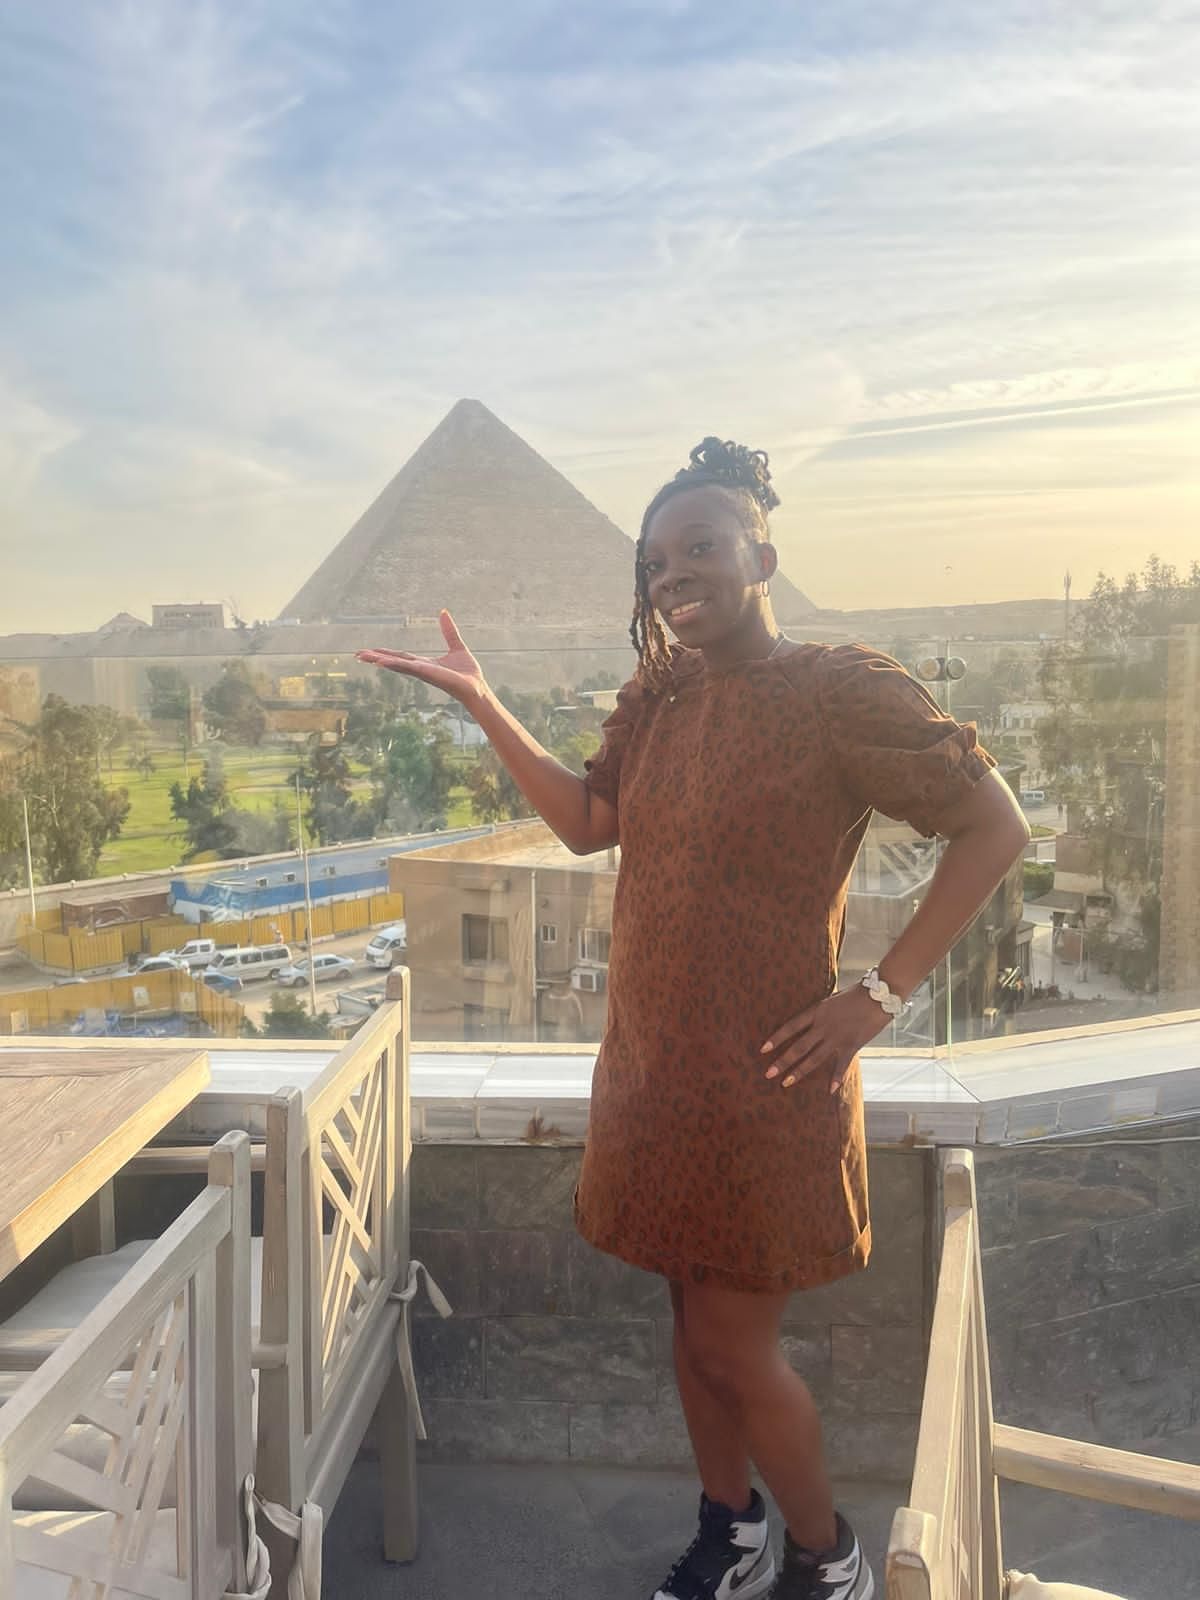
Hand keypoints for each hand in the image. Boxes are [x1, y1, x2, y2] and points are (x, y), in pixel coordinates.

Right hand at [356, 611, 485, 706]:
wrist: (477, 687)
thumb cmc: (467, 673)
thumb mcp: (456, 646)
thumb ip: (449, 631)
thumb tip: (444, 612)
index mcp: (424, 663)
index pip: (401, 656)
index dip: (386, 653)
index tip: (371, 651)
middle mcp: (420, 669)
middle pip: (394, 661)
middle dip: (376, 658)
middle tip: (358, 655)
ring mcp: (422, 672)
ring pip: (398, 664)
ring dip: (380, 660)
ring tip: (363, 656)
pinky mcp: (428, 674)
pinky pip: (409, 667)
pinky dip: (395, 664)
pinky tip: (382, 661)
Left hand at [760, 987, 886, 1093]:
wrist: (880, 994)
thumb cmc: (857, 994)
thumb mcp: (833, 999)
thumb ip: (822, 1013)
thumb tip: (812, 1022)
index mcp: (817, 1011)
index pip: (791, 1026)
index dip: (776, 1038)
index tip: (762, 1049)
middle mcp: (823, 1025)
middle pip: (798, 1046)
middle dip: (782, 1061)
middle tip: (768, 1074)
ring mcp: (837, 1036)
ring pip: (814, 1058)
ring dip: (799, 1072)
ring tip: (786, 1083)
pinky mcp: (852, 1044)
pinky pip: (841, 1064)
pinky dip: (836, 1078)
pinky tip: (830, 1090)